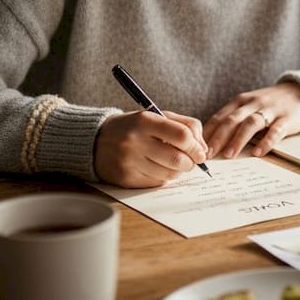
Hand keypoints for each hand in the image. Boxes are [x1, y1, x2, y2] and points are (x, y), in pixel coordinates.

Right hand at [93, 110, 207, 187]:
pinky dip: (163, 178)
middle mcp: (135, 141)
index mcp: (144, 121)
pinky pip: (156, 183)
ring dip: (178, 171)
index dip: (197, 146)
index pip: (182, 136)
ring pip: (169, 175)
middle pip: (178, 159)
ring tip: (173, 163)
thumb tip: (204, 149)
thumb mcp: (156, 116)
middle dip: (190, 163)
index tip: (200, 152)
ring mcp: (129, 162)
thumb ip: (184, 125)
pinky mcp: (126, 179)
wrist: (95, 141)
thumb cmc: (134, 128)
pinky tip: (157, 169)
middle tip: (190, 161)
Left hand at [204, 83, 299, 158]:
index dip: (208, 132)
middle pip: (232, 120)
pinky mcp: (287, 118)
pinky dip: (266, 142)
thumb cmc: (270, 105)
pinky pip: (275, 131)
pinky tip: (258, 152)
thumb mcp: (249, 106)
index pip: (220, 116)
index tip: (197, 147)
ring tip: (229, 155)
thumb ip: (233, 119)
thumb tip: (210, 142)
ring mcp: (270, 110)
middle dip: (218, 138)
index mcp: (240, 101)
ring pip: (250, 124)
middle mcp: (253, 103)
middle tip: (208, 154)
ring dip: (238, 140)